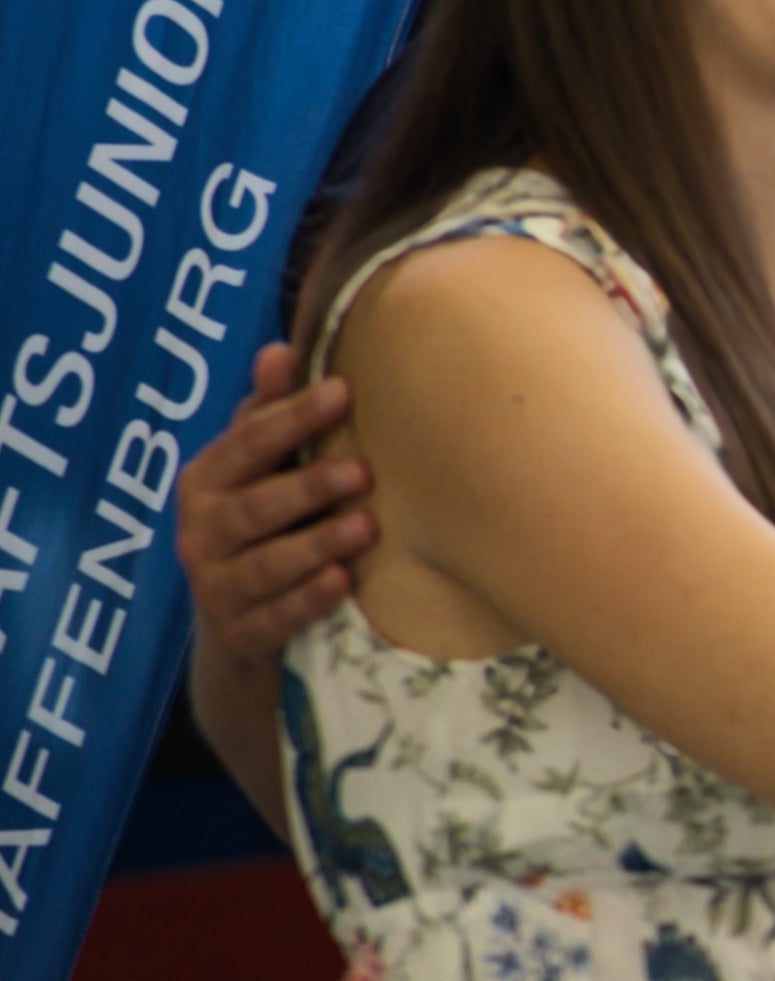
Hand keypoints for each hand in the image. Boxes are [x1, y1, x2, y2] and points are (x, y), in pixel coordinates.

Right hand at [177, 343, 370, 678]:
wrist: (237, 625)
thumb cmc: (258, 524)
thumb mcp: (256, 470)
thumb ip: (267, 415)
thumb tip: (281, 348)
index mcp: (205, 482)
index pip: (246, 444)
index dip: (292, 418)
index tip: (345, 392)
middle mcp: (201, 533)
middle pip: (254, 508)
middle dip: (308, 487)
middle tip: (363, 470)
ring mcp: (216, 587)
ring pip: (264, 565)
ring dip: (315, 545)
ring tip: (367, 527)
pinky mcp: (240, 633)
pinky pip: (274, 617)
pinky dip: (307, 601)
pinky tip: (343, 583)